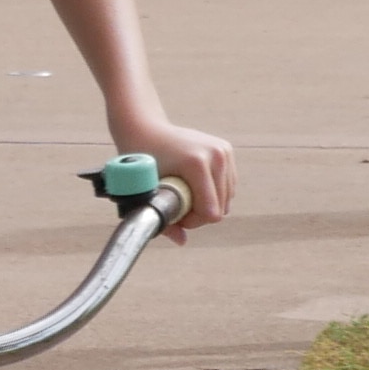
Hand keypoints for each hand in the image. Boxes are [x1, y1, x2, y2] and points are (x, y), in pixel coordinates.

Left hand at [112, 109, 235, 231]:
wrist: (144, 127)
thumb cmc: (140, 161)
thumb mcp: (147, 193)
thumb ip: (164, 221)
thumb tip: (182, 242)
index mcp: (197, 164)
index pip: (211, 212)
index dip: (193, 221)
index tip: (175, 214)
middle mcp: (216, 155)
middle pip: (221, 207)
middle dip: (200, 214)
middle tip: (177, 206)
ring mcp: (224, 151)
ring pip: (227, 198)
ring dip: (208, 203)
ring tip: (185, 196)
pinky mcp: (226, 150)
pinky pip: (228, 186)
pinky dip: (215, 193)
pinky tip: (195, 187)